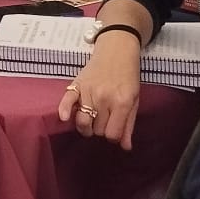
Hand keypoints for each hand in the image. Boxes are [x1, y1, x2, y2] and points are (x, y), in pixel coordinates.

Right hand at [58, 34, 141, 149]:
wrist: (117, 50)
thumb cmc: (128, 76)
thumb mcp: (134, 99)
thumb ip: (128, 124)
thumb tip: (125, 147)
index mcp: (122, 103)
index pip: (112, 134)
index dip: (113, 135)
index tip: (114, 128)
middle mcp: (104, 98)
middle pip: (97, 130)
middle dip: (101, 129)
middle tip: (105, 119)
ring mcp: (89, 91)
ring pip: (83, 122)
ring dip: (86, 126)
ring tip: (90, 121)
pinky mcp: (76, 84)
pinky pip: (66, 101)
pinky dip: (64, 111)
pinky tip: (65, 117)